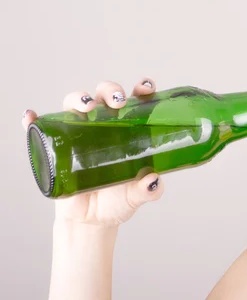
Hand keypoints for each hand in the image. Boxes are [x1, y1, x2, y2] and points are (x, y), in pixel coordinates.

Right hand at [22, 77, 164, 226]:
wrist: (93, 220)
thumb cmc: (118, 199)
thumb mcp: (137, 195)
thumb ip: (149, 189)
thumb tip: (152, 180)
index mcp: (127, 128)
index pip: (135, 100)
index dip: (141, 88)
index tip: (146, 89)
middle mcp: (102, 124)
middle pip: (104, 95)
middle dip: (111, 91)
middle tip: (118, 102)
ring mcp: (77, 133)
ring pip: (74, 104)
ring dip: (78, 97)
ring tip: (86, 106)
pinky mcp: (55, 147)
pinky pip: (40, 128)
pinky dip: (33, 120)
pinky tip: (31, 117)